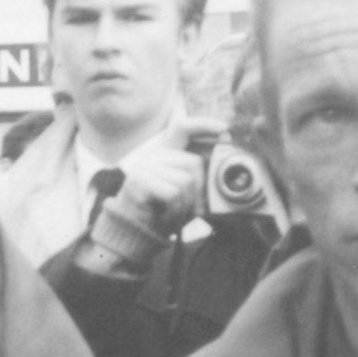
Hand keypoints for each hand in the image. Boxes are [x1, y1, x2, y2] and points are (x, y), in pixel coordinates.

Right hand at [107, 118, 225, 236]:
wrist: (133, 231)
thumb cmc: (161, 212)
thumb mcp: (181, 192)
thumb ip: (195, 179)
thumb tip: (217, 174)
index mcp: (164, 153)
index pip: (182, 128)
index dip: (203, 125)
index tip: (224, 129)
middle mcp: (153, 155)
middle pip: (193, 162)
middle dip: (199, 189)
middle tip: (193, 209)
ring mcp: (145, 166)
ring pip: (185, 180)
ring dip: (186, 204)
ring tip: (174, 213)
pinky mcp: (140, 180)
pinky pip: (173, 192)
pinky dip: (175, 209)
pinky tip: (164, 215)